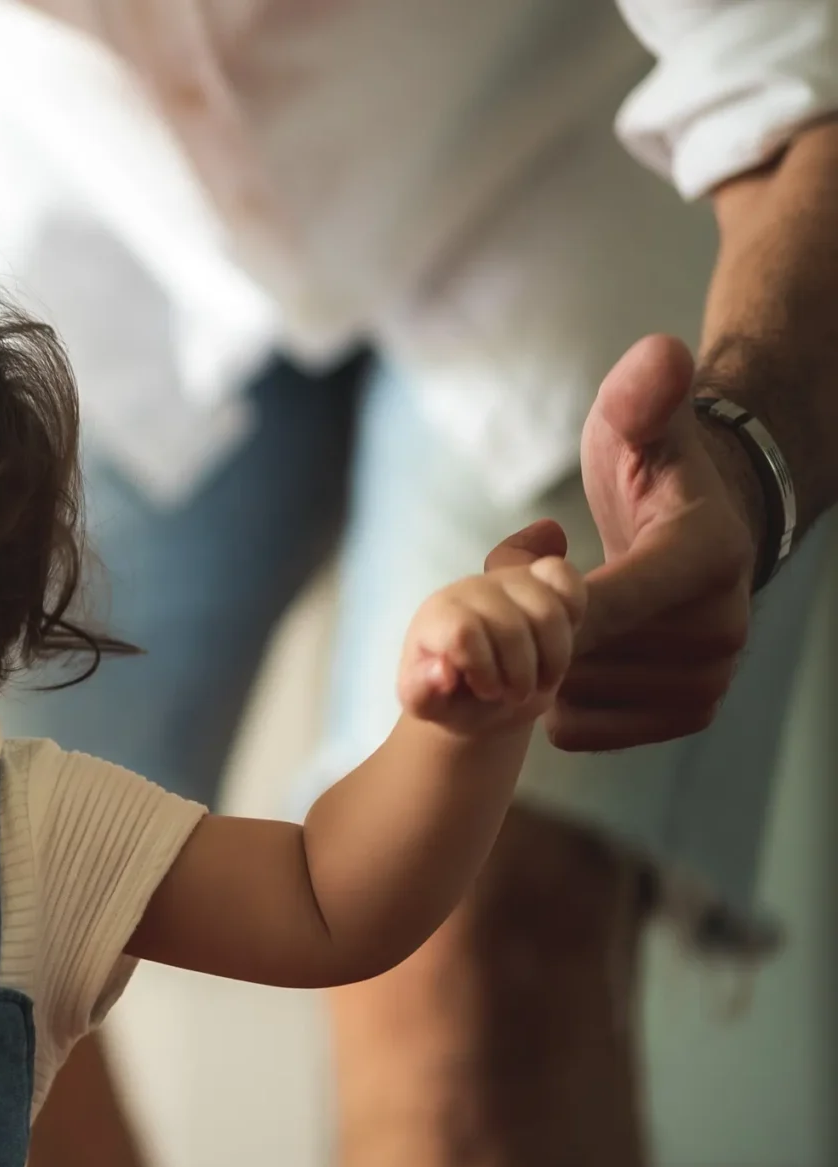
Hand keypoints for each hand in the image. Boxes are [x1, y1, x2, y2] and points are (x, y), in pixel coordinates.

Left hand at [399, 520, 588, 736]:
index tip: (487, 689)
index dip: (484, 669)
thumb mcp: (429, 705)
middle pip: (512, 627)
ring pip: (547, 610)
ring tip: (540, 679)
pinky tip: (562, 638)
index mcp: (436, 618)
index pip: (463, 632)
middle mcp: (470, 590)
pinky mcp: (541, 577)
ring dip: (553, 657)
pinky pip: (565, 577)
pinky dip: (574, 609)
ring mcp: (508, 579)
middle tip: (515, 694)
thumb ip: (422, 692)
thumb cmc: (453, 696)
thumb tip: (441, 671)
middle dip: (521, 674)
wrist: (482, 688)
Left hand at [565, 335, 758, 750]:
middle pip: (572, 658)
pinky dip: (556, 701)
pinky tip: (575, 655)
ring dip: (542, 662)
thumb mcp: (640, 426)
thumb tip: (661, 354)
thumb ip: (641, 397)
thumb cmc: (656, 469)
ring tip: (565, 614)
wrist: (706, 527)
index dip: (541, 602)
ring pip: (569, 699)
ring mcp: (708, 682)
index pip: (602, 606)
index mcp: (706, 560)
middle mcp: (720, 631)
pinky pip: (579, 730)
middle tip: (542, 581)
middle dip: (534, 624)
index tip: (526, 570)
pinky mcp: (687, 716)